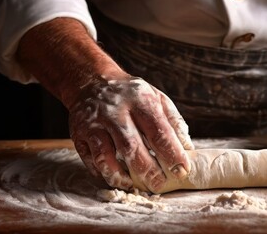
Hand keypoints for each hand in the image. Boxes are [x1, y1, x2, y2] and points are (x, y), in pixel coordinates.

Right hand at [68, 74, 193, 191]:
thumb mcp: (157, 98)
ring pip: (105, 156)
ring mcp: (94, 123)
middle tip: (159, 185)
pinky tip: (116, 178)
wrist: (91, 81)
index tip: (182, 171)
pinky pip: (90, 159)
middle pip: (132, 146)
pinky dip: (103, 173)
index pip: (159, 131)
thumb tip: (188, 149)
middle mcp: (115, 110)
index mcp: (140, 100)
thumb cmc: (131, 95)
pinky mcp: (79, 134)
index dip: (171, 154)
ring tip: (135, 186)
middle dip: (148, 170)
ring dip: (121, 176)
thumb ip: (174, 122)